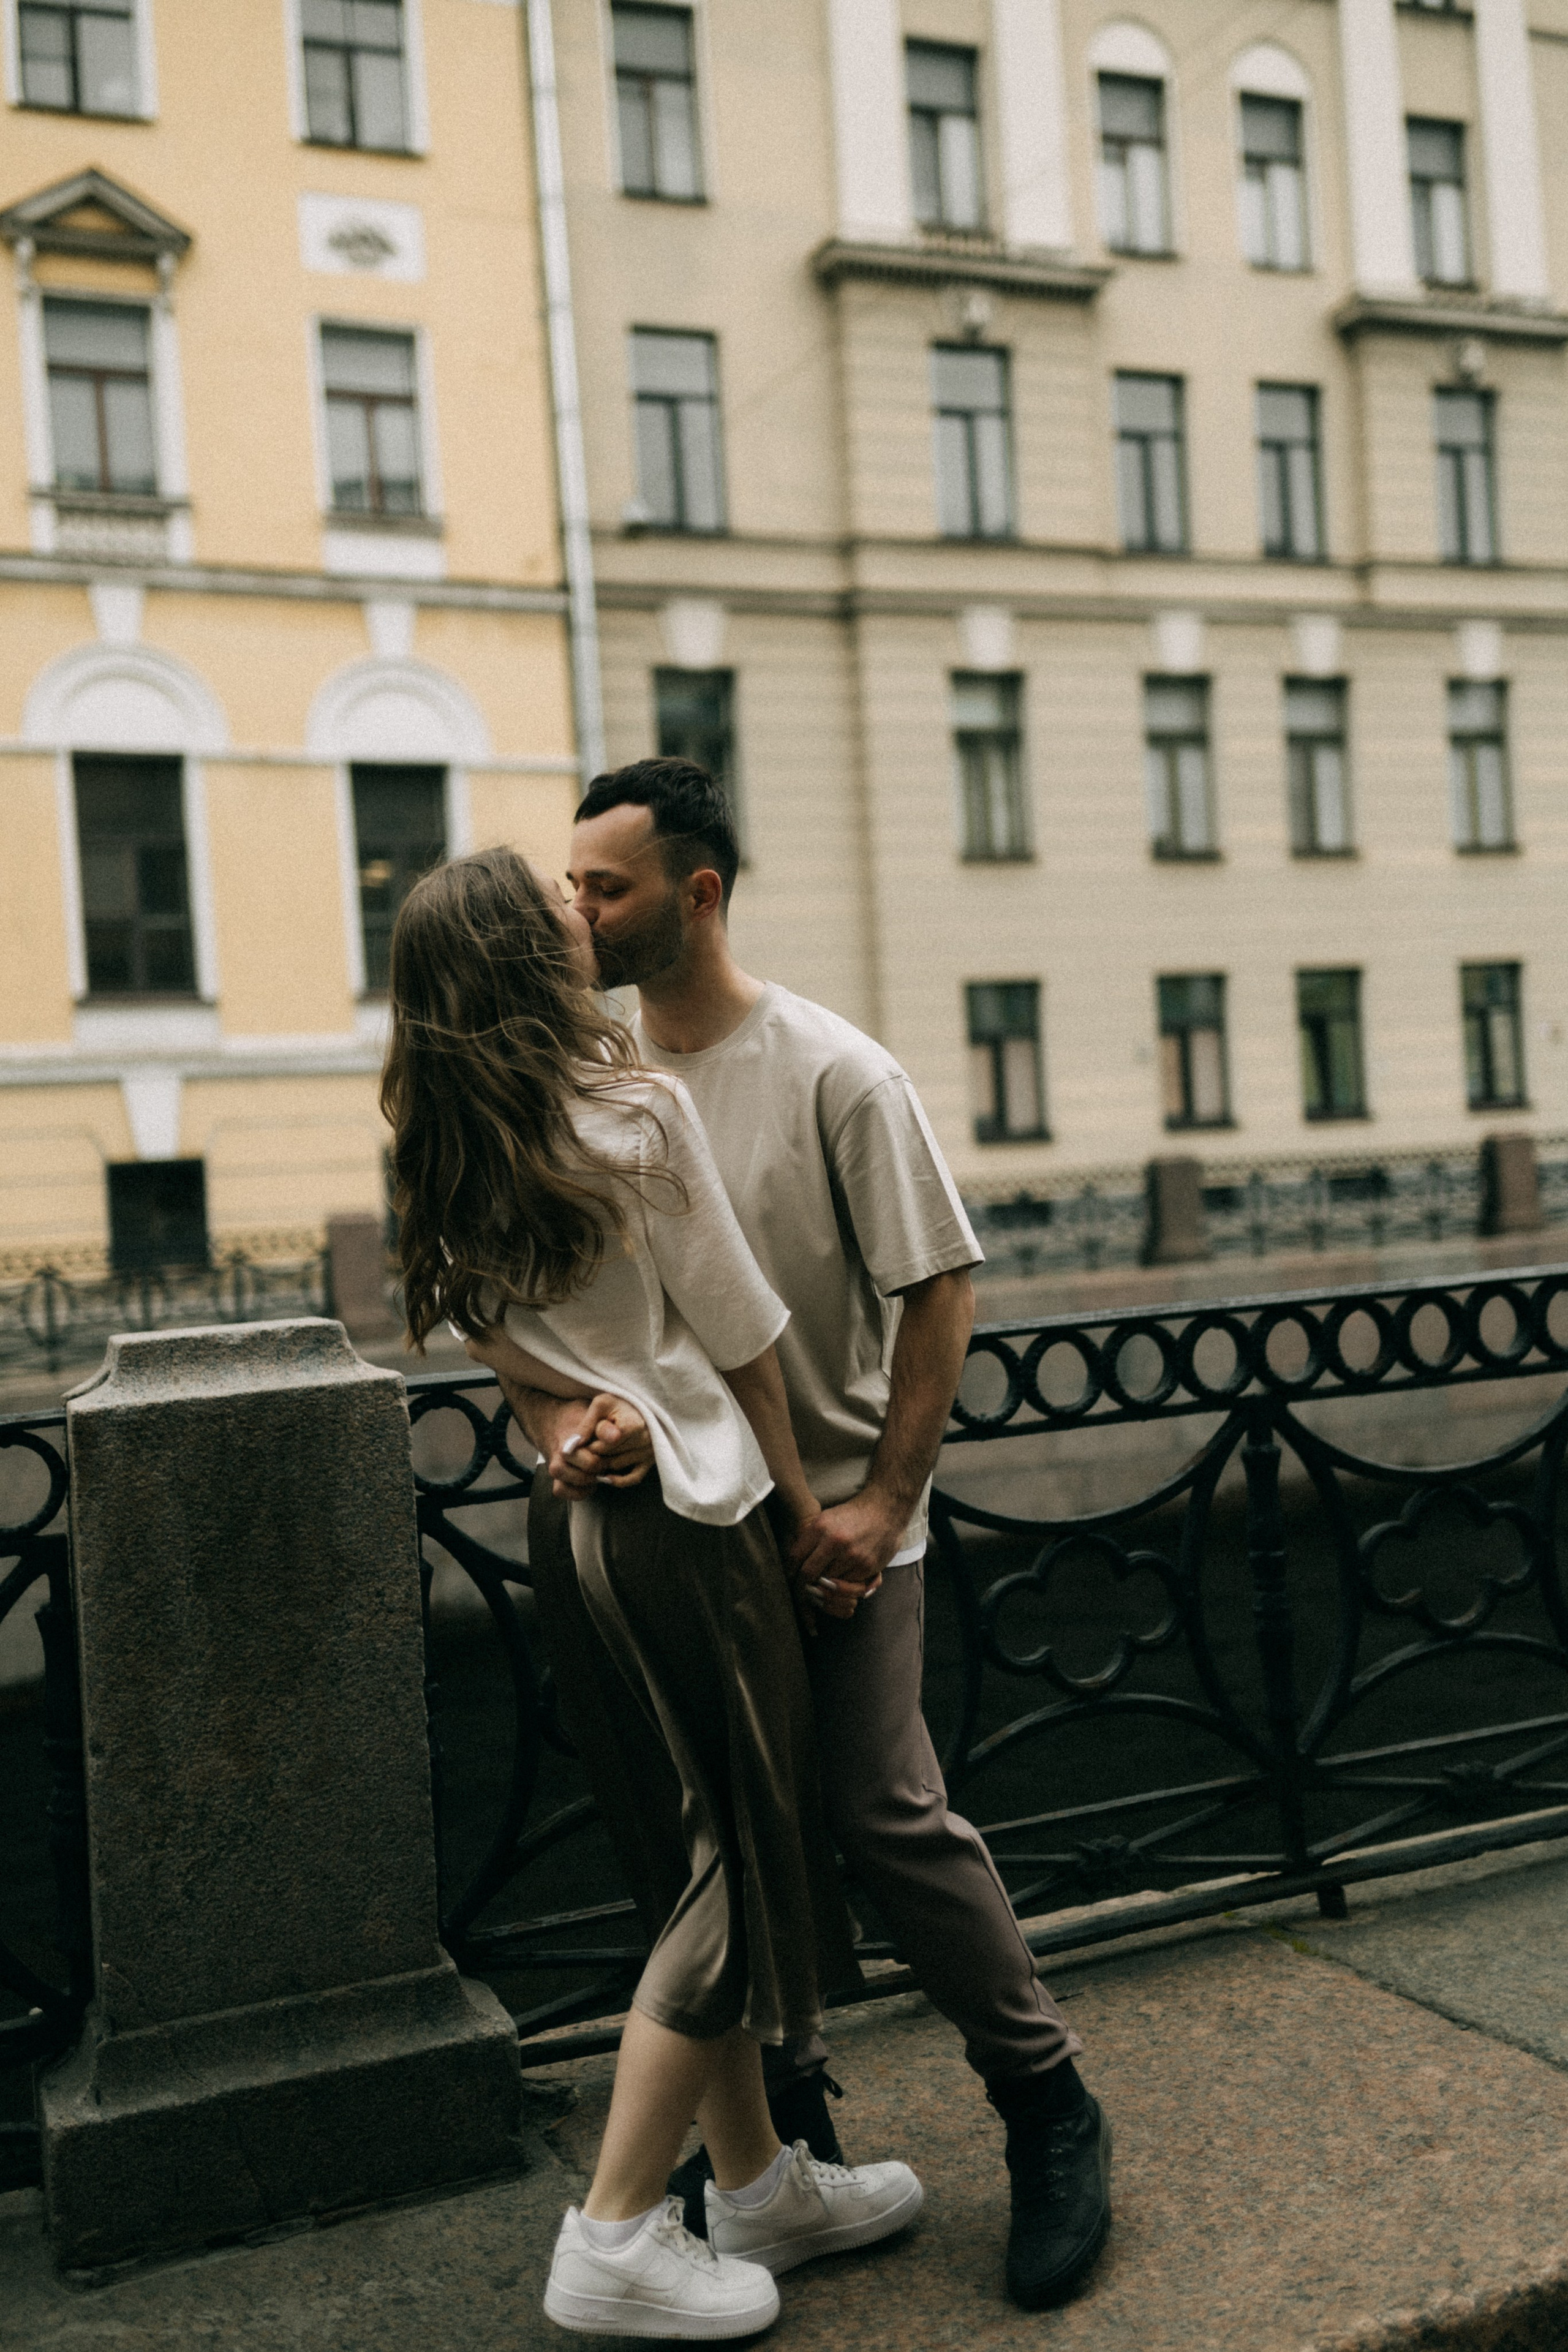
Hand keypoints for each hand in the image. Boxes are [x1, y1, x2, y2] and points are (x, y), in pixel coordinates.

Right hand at [491, 1376, 653, 1497]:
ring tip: (598, 1471)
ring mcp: (555, 1466)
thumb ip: (603, 1418)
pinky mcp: (558, 1477)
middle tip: (605, 1460)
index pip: (586, 1457)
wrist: (550, 1411)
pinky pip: (563, 1493)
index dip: (600, 1457)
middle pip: (579, 1474)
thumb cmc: (580, 1408)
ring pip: (567, 1485)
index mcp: (567, 1435)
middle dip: (596, 1469)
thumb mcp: (594, 1405)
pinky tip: (590, 1484)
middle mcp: (557, 1453)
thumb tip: (613, 1431)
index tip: (606, 1450)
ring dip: (587, 1482)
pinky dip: (578, 1492)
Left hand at [551, 1394, 655, 1497]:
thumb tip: (571, 1446)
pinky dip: (618, 1480)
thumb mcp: (600, 1405)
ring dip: (603, 1461)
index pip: (605, 1444)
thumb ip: (586, 1424)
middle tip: (591, 1444)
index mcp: (634, 1424)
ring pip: (616, 1465)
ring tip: (599, 1450)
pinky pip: (633, 1478)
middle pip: (608, 1455)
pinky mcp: (650, 1461)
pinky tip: (606, 1476)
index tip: (590, 1437)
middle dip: (595, 1451)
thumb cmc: (618, 1403)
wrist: (640, 1407)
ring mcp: (649, 1452)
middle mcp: (645, 1439)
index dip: (592, 1442)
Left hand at [790, 1490, 902, 1603]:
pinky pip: (848, 1584)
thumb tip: (793, 1563)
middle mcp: (834, 1541)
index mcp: (820, 1527)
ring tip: (826, 1582)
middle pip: (809, 1573)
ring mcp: (851, 1555)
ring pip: (827, 1581)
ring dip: (825, 1584)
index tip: (792, 1577)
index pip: (795, 1557)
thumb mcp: (826, 1518)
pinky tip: (844, 1576)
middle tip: (805, 1587)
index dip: (791, 1571)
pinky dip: (844, 1584)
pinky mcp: (866, 1566)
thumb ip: (810, 1538)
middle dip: (805, 1583)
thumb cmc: (853, 1514)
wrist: (886, 1509)